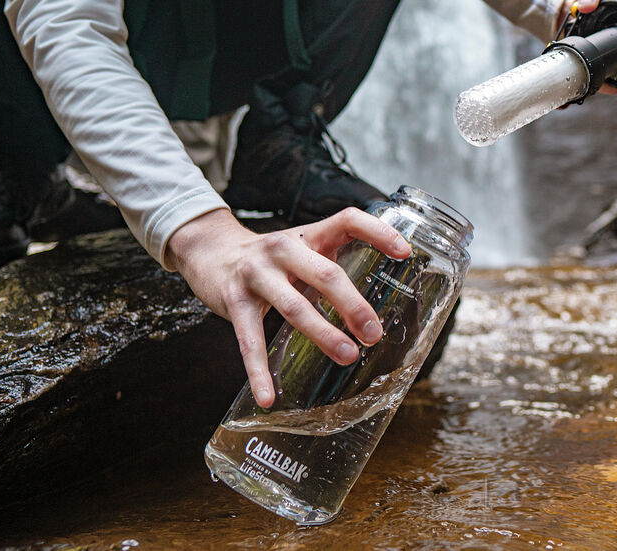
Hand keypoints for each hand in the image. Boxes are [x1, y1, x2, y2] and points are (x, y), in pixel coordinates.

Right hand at [165, 207, 410, 407]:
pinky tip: (269, 396)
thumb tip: (376, 305)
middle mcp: (284, 248)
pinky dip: (259, 371)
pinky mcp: (234, 300)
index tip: (405, 252)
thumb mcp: (303, 249)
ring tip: (347, 357)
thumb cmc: (270, 258)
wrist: (211, 252)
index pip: (347, 220)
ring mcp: (258, 274)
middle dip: (353, 305)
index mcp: (309, 235)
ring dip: (323, 334)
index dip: (378, 232)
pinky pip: (249, 340)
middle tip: (374, 334)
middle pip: (325, 273)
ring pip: (294, 306)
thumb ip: (332, 265)